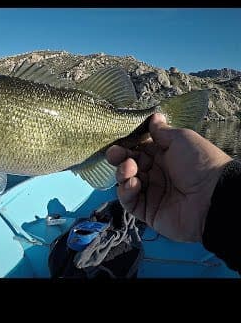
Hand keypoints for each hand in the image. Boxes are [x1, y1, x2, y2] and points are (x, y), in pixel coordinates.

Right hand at [106, 113, 231, 241]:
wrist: (214, 197)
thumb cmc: (200, 163)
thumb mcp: (181, 139)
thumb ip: (162, 131)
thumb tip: (153, 117)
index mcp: (164, 156)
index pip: (138, 149)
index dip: (127, 144)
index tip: (119, 140)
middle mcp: (156, 174)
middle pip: (129, 165)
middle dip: (119, 158)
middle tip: (114, 153)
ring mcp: (151, 193)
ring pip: (126, 182)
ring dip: (122, 173)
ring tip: (129, 168)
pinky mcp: (147, 211)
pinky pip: (129, 201)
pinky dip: (126, 191)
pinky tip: (132, 183)